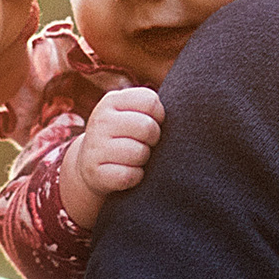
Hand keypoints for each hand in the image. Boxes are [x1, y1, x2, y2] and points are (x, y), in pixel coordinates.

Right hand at [58, 86, 163, 227]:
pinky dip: (136, 177)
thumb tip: (187, 111)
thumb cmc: (124, 135)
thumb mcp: (130, 113)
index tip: (153, 123)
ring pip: (139, 153)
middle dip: (154, 139)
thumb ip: (151, 107)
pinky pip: (130, 175)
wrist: (91, 164)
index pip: (151, 102)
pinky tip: (129, 172)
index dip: (159, 116)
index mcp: (112, 100)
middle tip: (146, 143)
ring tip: (135, 158)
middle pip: (148, 127)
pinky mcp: (95, 173)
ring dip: (144, 159)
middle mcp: (100, 121)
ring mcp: (95, 147)